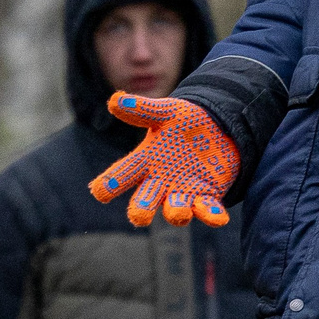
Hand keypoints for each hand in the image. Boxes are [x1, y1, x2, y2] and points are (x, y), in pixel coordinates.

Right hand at [88, 93, 238, 226]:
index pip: (122, 174)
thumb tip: (115, 100)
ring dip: (176, 213)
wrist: (218, 129)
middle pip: (144, 200)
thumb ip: (142, 110)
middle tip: (139, 218)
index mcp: (145, 161)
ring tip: (178, 214)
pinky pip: (207, 209)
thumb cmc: (184, 122)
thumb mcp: (166, 112)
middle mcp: (159, 182)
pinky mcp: (207, 196)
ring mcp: (182, 192)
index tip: (100, 191)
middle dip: (141, 209)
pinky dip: (211, 215)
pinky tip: (218, 218)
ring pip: (175, 209)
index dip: (109, 184)